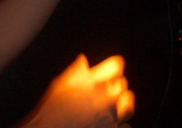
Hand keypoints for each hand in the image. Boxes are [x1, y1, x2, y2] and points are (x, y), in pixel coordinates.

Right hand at [17, 54, 134, 127]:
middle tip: (109, 87)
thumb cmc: (53, 110)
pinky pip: (126, 126)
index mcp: (94, 82)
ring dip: (124, 103)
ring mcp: (112, 117)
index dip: (113, 66)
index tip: (113, 67)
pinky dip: (121, 124)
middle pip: (122, 85)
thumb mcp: (60, 85)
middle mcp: (107, 98)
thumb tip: (83, 60)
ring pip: (128, 106)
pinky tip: (112, 123)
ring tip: (116, 104)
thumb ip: (75, 71)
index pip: (115, 66)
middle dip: (116, 84)